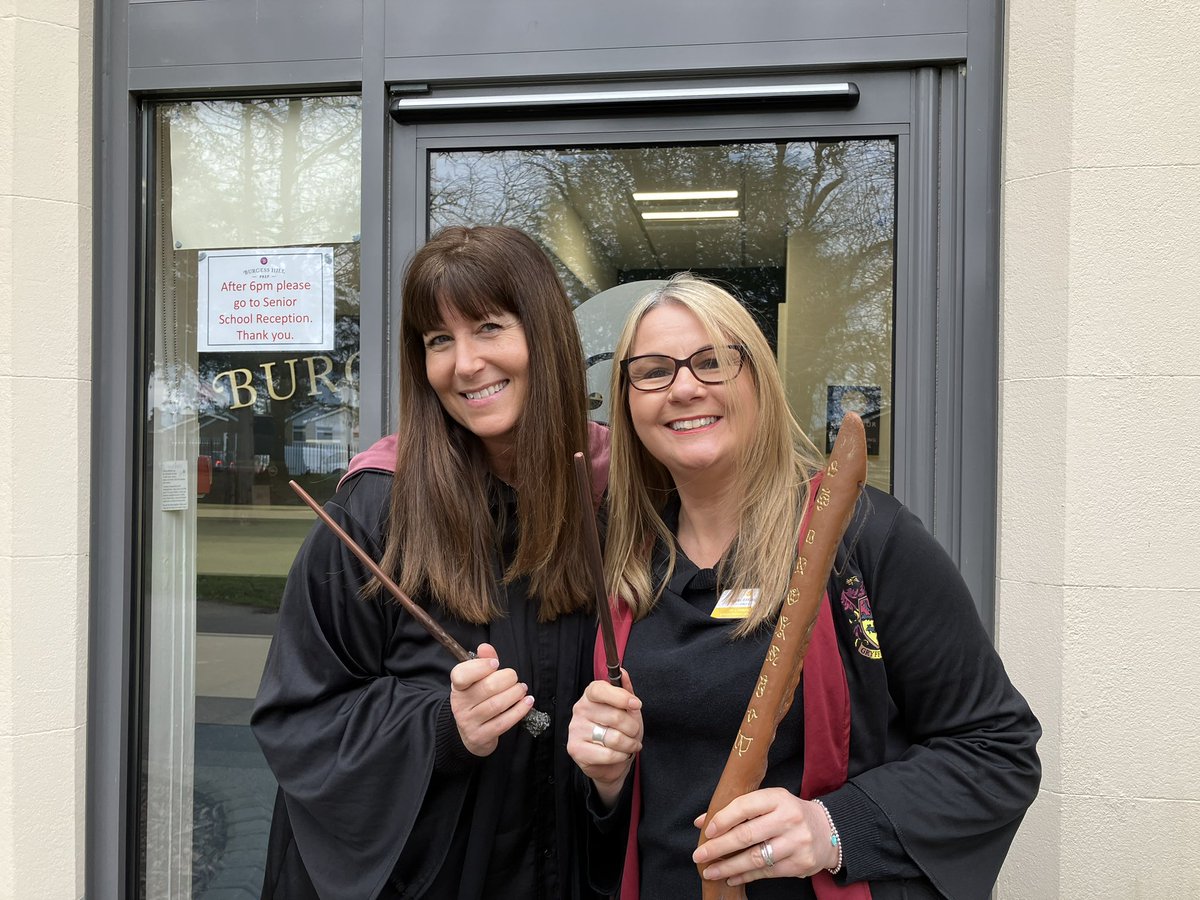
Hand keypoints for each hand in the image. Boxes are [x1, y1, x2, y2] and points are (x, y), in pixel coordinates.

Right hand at [449, 642, 532, 756]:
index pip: (461, 675)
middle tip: (514, 678)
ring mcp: (469, 722)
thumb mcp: (476, 680)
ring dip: (515, 694)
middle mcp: (460, 704)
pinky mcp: (481, 736)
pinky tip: (527, 702)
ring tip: (521, 689)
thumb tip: (485, 647)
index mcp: (457, 687)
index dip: (480, 666)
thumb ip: (483, 662)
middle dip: (507, 679)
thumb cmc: (477, 700)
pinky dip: (519, 710)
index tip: (496, 663)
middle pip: (487, 688)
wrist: (470, 733)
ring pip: (496, 705)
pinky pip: (503, 722)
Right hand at [567, 670, 642, 807]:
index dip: (620, 697)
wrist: (610, 762)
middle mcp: (580, 709)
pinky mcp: (576, 749)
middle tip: (634, 732)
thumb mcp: (627, 709)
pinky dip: (621, 756)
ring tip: (630, 744)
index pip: (600, 689)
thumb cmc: (618, 731)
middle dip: (632, 728)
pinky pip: (608, 754)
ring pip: (614, 738)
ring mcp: (576, 729)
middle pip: (614, 716)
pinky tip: (620, 754)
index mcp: (590, 695)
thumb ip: (625, 691)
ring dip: (629, 744)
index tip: (636, 704)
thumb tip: (623, 673)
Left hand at [691, 789, 838, 885]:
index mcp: (778, 798)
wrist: (827, 831)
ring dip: (729, 866)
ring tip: (710, 871)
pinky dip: (745, 876)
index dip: (723, 819)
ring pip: (755, 858)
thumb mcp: (768, 802)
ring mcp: (796, 843)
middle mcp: (789, 819)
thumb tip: (701, 821)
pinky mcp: (800, 864)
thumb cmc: (788, 813)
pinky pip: (766, 873)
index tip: (707, 832)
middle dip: (719, 847)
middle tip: (700, 855)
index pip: (745, 806)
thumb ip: (737, 810)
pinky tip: (730, 877)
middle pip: (747, 835)